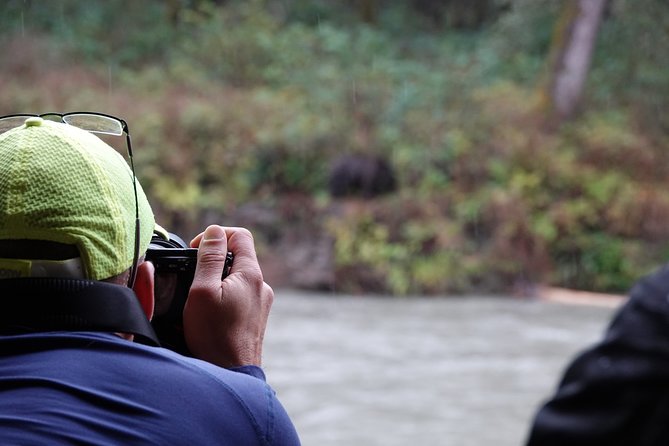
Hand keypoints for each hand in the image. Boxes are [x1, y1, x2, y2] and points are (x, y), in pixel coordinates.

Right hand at [183, 225, 272, 367]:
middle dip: (214, 260)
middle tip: (193, 277)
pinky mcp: (257, 318)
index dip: (216, 236)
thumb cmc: (214, 336)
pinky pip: (240, 296)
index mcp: (251, 274)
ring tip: (199, 299)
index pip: (240, 236)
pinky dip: (224, 297)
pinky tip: (210, 314)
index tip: (196, 250)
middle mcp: (262, 286)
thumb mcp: (203, 291)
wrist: (232, 374)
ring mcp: (262, 303)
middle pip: (239, 257)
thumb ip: (209, 258)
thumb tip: (214, 231)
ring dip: (218, 280)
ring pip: (238, 278)